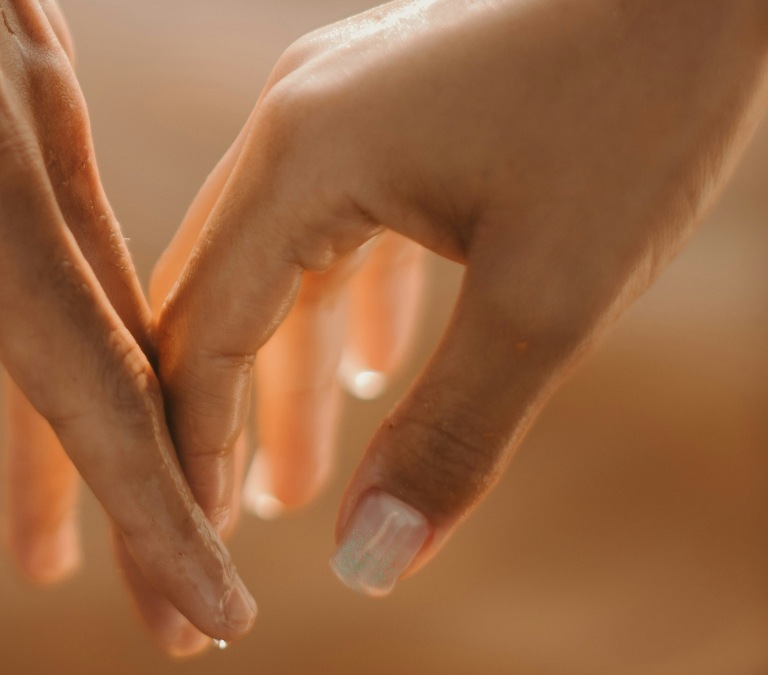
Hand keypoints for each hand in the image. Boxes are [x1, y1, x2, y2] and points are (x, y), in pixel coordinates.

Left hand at [0, 0, 253, 641]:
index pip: (83, 381)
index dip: (150, 508)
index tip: (206, 609)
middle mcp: (28, 158)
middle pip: (101, 365)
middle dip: (141, 502)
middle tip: (172, 624)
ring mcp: (28, 117)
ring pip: (75, 305)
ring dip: (72, 431)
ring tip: (43, 544)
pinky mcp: (4, 86)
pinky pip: (36, 231)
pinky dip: (23, 322)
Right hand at [152, 0, 767, 611]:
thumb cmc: (642, 104)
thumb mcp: (550, 297)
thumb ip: (450, 436)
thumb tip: (370, 562)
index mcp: (302, 159)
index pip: (205, 332)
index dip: (193, 447)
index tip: (203, 544)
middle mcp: (295, 126)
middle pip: (221, 301)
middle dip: (224, 422)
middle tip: (232, 530)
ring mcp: (339, 109)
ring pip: (281, 269)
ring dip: (287, 375)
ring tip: (295, 483)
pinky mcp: (390, 109)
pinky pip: (337, 227)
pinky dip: (344, 308)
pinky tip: (366, 369)